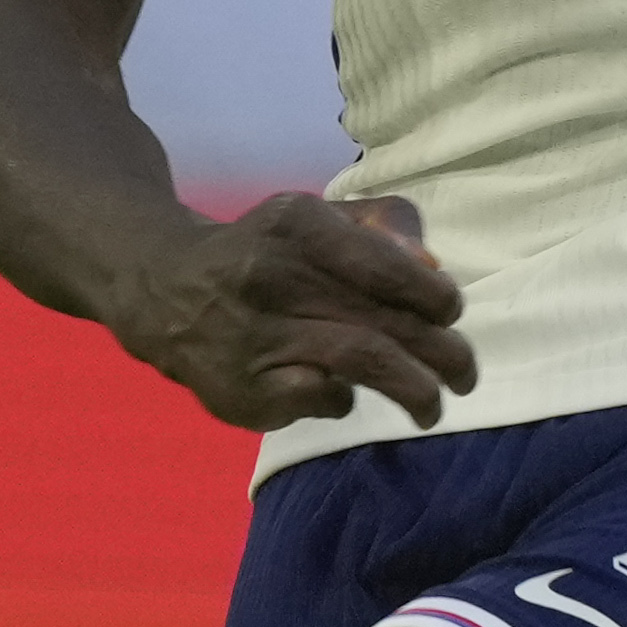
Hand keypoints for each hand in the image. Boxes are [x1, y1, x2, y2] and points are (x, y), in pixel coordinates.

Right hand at [96, 191, 478, 431]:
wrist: (162, 288)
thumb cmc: (260, 253)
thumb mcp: (310, 221)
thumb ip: (377, 232)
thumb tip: (433, 268)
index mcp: (294, 224)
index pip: (386, 265)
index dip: (432, 296)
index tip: (451, 313)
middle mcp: (270, 276)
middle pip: (382, 319)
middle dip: (440, 353)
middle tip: (465, 374)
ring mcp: (253, 335)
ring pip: (360, 362)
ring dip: (413, 389)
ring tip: (433, 406)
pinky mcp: (239, 387)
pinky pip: (319, 397)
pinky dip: (344, 399)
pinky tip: (345, 395)